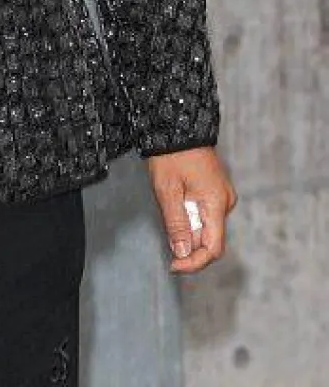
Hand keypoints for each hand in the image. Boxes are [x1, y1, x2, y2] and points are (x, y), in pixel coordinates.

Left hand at [147, 146, 236, 273]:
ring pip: (206, 226)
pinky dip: (189, 218)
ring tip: (166, 214)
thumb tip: (182, 253)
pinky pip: (204, 213)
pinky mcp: (214, 190)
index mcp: (217, 204)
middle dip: (188, 246)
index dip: (194, 262)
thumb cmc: (170, 155)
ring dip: (187, 230)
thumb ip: (176, 223)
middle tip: (165, 244)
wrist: (178, 125)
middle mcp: (225, 202)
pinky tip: (174, 208)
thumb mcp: (167, 190)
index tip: (173, 266)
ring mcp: (221, 196)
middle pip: (209, 238)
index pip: (213, 247)